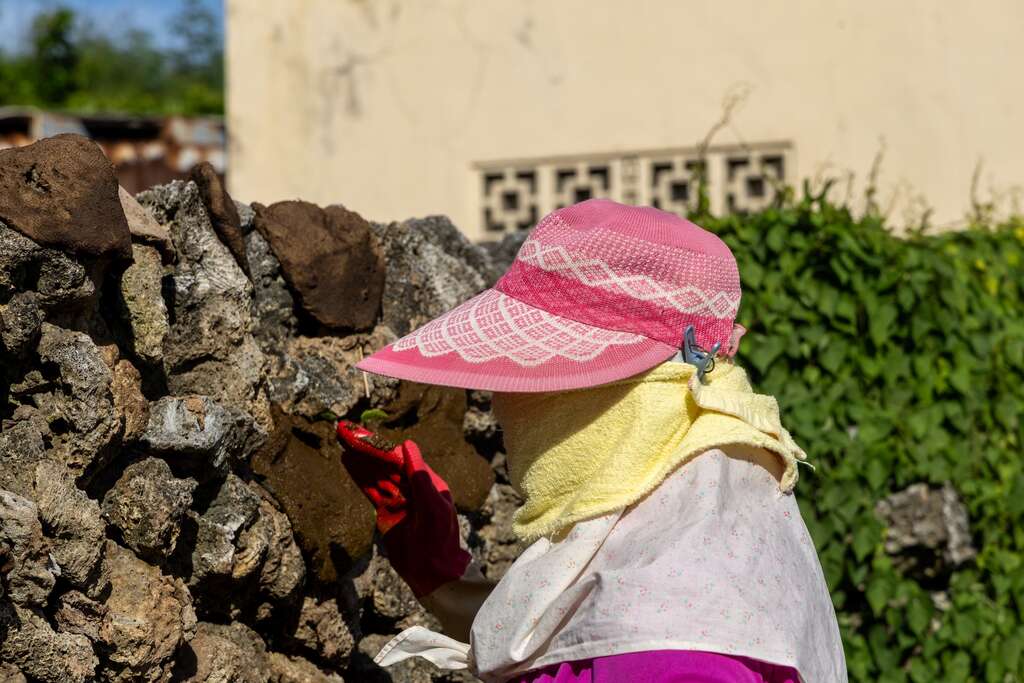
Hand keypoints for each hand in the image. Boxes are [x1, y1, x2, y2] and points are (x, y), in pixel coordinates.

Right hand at [336, 420, 470, 596]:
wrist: (432, 574)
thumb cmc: (438, 539)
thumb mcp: (431, 506)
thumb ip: (419, 476)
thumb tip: (407, 445)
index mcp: (427, 483)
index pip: (401, 459)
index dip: (382, 447)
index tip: (365, 435)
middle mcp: (412, 489)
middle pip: (386, 465)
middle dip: (368, 451)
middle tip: (347, 433)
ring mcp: (398, 501)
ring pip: (377, 476)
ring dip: (361, 461)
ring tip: (344, 444)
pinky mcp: (387, 514)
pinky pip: (372, 492)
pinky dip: (361, 478)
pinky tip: (349, 464)